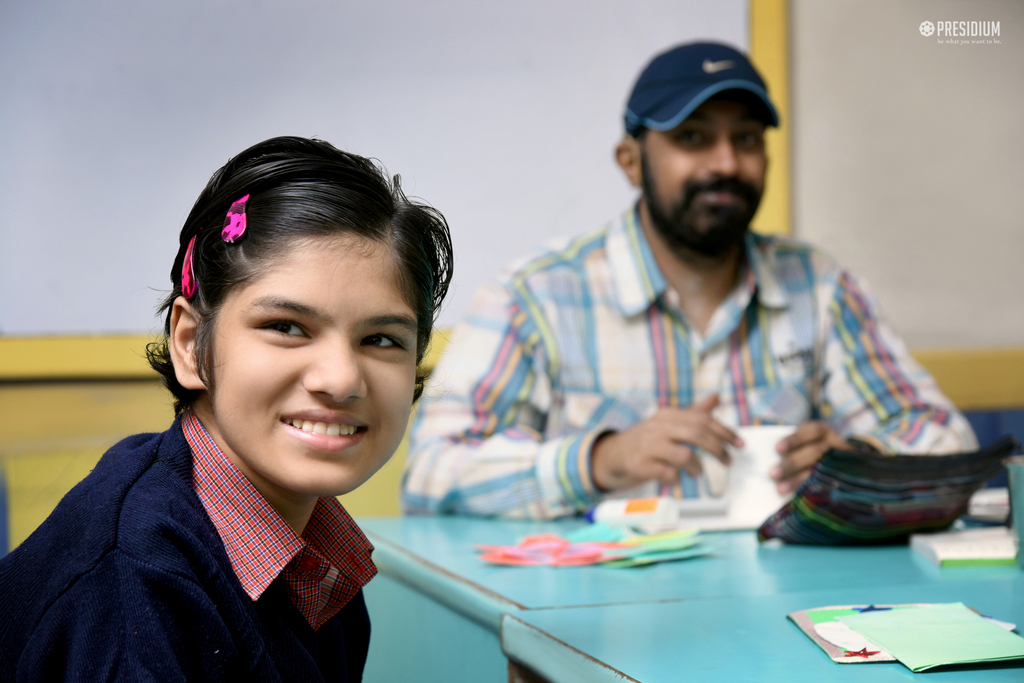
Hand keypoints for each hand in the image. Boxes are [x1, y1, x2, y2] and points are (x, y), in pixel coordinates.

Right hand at [590, 396, 741, 492]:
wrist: (612, 455)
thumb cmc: (646, 440)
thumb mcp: (668, 423)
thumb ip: (693, 412)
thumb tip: (716, 398)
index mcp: (668, 415)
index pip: (702, 419)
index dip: (724, 431)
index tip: (739, 444)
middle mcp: (658, 427)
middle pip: (696, 434)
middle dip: (718, 449)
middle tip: (727, 460)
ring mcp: (649, 447)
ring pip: (685, 455)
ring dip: (697, 467)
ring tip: (696, 473)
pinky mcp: (641, 465)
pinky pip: (668, 473)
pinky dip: (677, 479)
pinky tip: (676, 479)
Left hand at [771, 421, 850, 494]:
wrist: (845, 466)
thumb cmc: (811, 452)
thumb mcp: (806, 445)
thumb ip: (793, 449)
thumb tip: (772, 459)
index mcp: (824, 432)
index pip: (811, 431)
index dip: (794, 439)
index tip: (777, 449)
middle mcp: (835, 445)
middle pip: (814, 453)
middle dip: (792, 463)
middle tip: (773, 474)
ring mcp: (842, 462)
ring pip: (819, 471)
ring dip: (797, 480)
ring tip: (780, 489)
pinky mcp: (843, 479)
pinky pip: (826, 486)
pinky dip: (810, 490)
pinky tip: (798, 496)